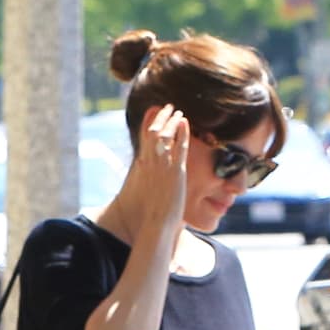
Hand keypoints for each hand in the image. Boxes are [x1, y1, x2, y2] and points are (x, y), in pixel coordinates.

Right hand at [119, 105, 188, 244]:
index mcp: (144, 167)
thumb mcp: (149, 191)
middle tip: (167, 107)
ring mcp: (162, 166)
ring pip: (165, 136)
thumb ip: (152, 179)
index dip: (149, 124)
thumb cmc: (153, 212)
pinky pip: (179, 147)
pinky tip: (185, 123)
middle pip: (152, 133)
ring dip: (171, 121)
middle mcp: (150, 163)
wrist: (155, 222)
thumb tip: (154, 177)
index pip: (144, 139)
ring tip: (178, 112)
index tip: (153, 113)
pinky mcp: (175, 172)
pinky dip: (181, 133)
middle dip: (160, 118)